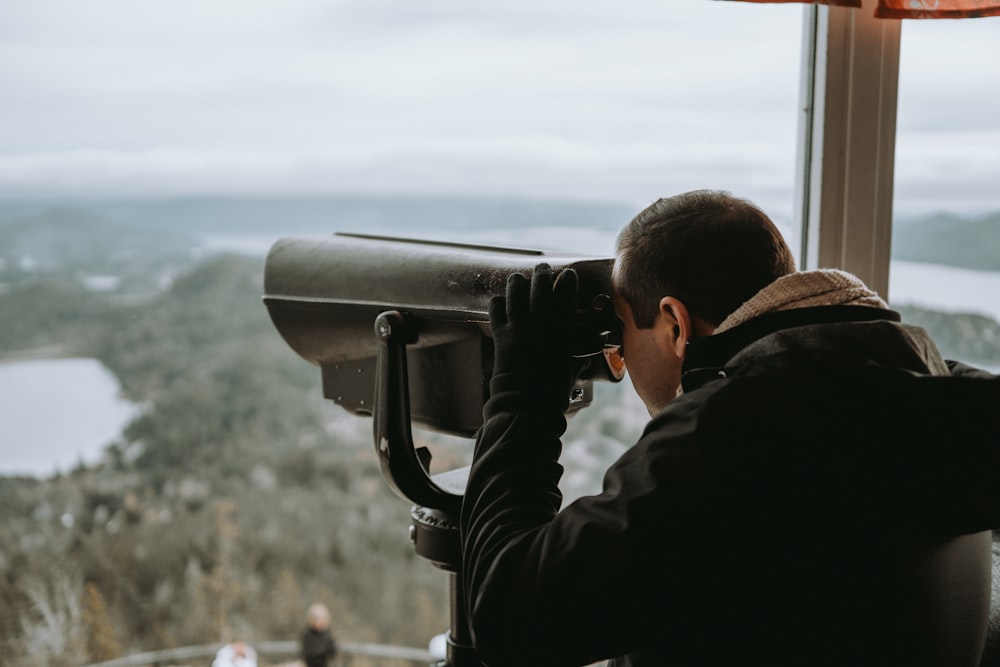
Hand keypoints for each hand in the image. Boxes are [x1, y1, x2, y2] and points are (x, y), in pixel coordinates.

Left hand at [488, 263, 579, 410]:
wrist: (524, 404)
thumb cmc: (552, 391)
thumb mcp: (572, 370)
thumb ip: (577, 356)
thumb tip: (584, 354)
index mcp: (561, 330)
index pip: (565, 293)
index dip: (567, 280)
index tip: (568, 275)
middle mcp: (539, 323)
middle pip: (539, 285)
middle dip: (542, 273)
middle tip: (543, 269)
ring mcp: (518, 327)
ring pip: (515, 291)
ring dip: (518, 282)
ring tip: (519, 279)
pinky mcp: (501, 335)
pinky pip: (496, 309)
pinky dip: (498, 302)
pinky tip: (501, 302)